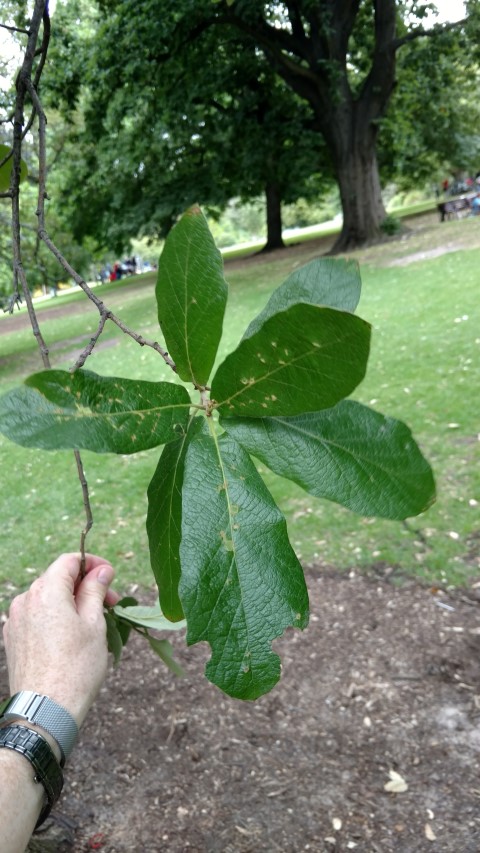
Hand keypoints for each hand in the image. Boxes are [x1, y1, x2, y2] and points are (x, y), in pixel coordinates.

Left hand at [3, 553, 119, 726]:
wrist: (46, 710)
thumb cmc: (76, 667)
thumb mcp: (94, 623)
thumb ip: (95, 590)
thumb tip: (101, 570)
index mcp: (46, 591)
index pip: (70, 560)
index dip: (93, 564)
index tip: (110, 578)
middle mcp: (25, 600)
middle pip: (58, 579)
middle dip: (85, 586)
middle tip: (109, 605)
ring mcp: (16, 620)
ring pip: (48, 599)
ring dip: (71, 603)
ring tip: (92, 625)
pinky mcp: (13, 638)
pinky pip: (37, 617)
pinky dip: (55, 618)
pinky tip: (71, 638)